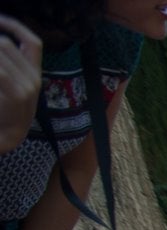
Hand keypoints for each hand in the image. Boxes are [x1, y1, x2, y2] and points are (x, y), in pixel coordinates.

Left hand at [0, 16, 42, 153]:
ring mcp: (27, 87)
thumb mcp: (13, 86)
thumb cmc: (3, 111)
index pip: (32, 42)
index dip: (15, 26)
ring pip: (0, 52)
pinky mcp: (17, 94)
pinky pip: (0, 71)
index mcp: (35, 75)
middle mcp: (34, 79)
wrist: (6, 137)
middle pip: (6, 44)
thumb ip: (9, 66)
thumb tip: (1, 43)